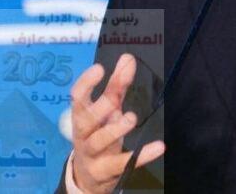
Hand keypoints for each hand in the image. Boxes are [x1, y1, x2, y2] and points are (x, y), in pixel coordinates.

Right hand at [70, 53, 165, 192]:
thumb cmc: (97, 134)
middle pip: (86, 121)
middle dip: (100, 108)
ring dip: (115, 130)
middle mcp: (83, 135)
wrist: (88, 176)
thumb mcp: (106, 111)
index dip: (86, 84)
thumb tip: (128, 58)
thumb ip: (116, 86)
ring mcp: (93, 154)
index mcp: (81, 116)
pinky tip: (158, 146)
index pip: (77, 98)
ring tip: (131, 118)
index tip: (99, 69)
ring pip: (100, 142)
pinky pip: (124, 163)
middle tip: (115, 100)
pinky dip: (141, 156)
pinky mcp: (107, 171)